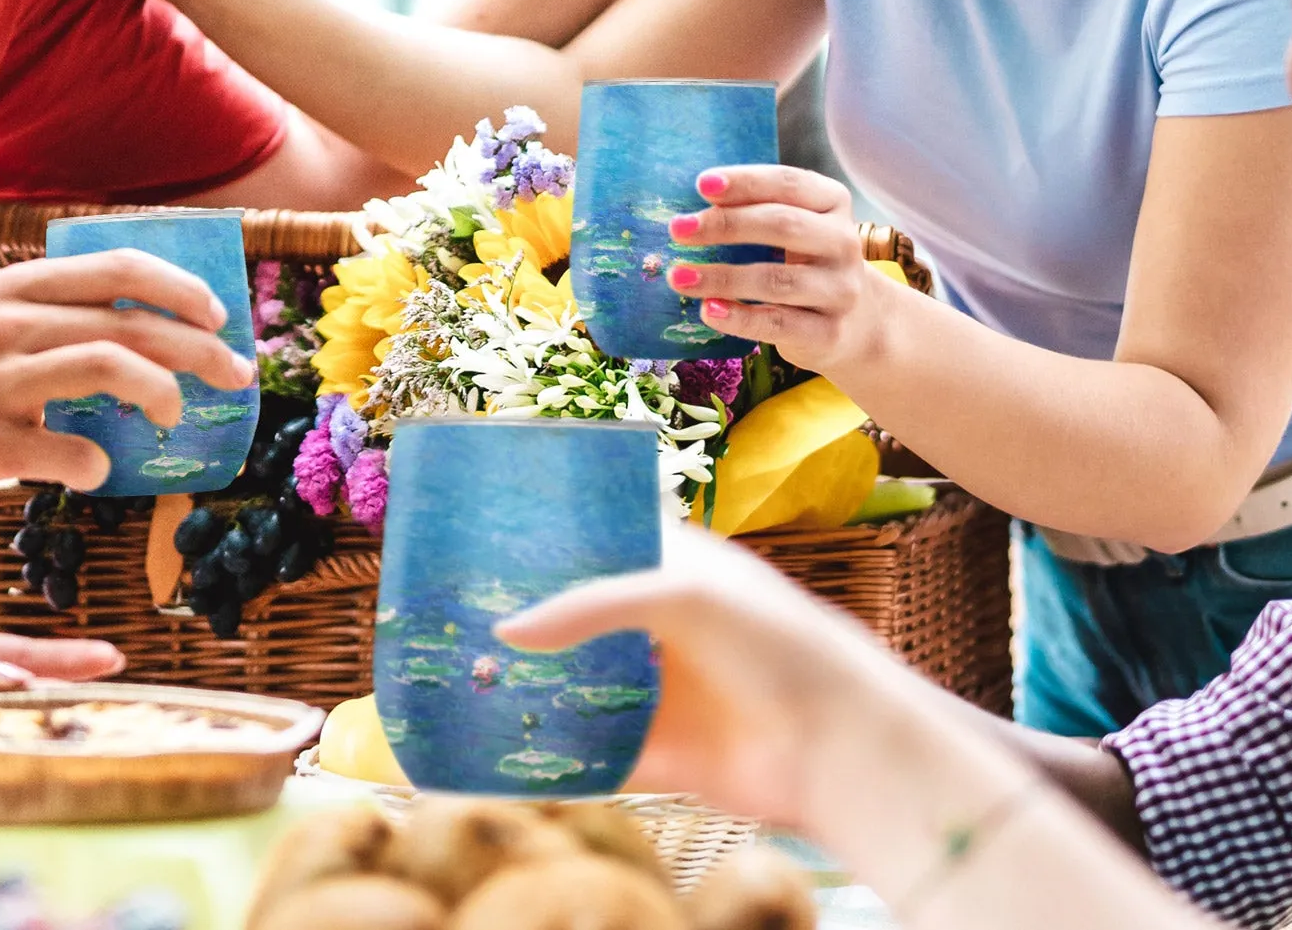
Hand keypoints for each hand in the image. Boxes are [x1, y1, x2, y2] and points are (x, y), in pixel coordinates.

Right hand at [0, 251, 254, 497]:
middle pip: (131, 324)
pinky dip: (95, 462)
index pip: (121, 269)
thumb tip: (148, 328)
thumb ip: (61, 311)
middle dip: (200, 348)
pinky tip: (101, 469)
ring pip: (106, 365)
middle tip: (236, 373)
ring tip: (175, 416)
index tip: (219, 314)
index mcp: (23, 286)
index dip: (182, 288)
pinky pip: (60, 449)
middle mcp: (14, 323)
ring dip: (161, 392)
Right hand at [498, 524, 957, 834]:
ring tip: (457, 679)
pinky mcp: (660, 752)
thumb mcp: (682, 595)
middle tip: (454, 614)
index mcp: (676, 566)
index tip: (487, 536)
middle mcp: (663, 625)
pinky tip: (497, 753)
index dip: (555, 537)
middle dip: (529, 617)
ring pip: (581, 684)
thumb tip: (508, 630)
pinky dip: (552, 756)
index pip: (605, 539)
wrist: (837, 746)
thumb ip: (592, 605)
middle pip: (582, 617)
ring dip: (533, 686)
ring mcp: (660, 688)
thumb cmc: (776, 643)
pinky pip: (592, 755)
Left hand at [666, 165, 903, 372]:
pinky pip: (777, 324)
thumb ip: (757, 210)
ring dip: (721, 277)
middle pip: (782, 225)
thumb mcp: (795, 228)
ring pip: (776, 280)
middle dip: (725, 224)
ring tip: (679, 277)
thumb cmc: (807, 263)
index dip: (745, 182)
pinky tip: (707, 310)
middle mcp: (843, 242)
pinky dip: (738, 317)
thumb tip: (692, 209)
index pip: (789, 184)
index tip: (701, 184)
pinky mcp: (830, 333)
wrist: (858, 323)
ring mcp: (840, 290)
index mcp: (832, 203)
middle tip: (678, 230)